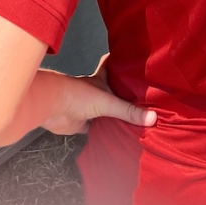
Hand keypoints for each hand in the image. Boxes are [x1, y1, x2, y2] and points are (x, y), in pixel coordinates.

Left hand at [41, 60, 155, 136]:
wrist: (52, 107)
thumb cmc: (76, 94)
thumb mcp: (106, 101)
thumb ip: (128, 111)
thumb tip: (153, 118)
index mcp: (102, 79)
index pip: (116, 69)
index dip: (126, 66)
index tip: (141, 67)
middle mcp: (97, 92)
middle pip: (115, 94)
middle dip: (128, 98)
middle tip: (149, 102)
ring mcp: (91, 108)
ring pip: (109, 113)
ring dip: (120, 118)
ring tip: (142, 122)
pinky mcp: (85, 124)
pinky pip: (102, 129)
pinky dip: (110, 133)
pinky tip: (123, 137)